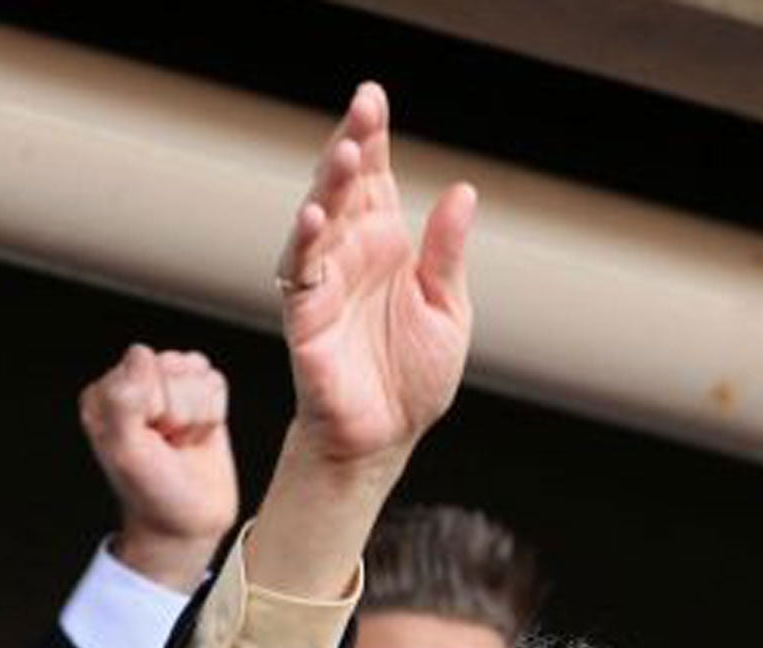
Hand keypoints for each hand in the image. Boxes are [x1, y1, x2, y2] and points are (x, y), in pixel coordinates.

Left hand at [80, 346, 236, 591]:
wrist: (188, 522)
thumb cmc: (153, 493)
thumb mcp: (127, 451)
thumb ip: (124, 401)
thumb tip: (141, 356)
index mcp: (106, 393)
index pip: (144, 364)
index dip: (156, 403)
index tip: (151, 437)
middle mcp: (135, 386)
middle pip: (176, 367)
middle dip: (180, 411)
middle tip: (167, 443)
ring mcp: (169, 391)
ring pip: (199, 375)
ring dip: (199, 416)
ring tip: (181, 442)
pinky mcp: (198, 398)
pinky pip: (217, 384)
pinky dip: (215, 414)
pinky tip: (197, 437)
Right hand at [274, 81, 473, 468]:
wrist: (389, 435)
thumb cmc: (414, 374)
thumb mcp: (447, 308)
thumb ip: (446, 253)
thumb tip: (463, 192)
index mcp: (386, 245)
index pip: (375, 180)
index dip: (372, 139)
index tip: (374, 98)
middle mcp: (351, 254)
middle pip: (344, 188)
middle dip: (350, 145)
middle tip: (362, 109)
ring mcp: (324, 281)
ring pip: (318, 221)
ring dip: (328, 186)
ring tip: (343, 154)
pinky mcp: (306, 316)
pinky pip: (299, 273)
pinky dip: (306, 244)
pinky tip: (315, 216)